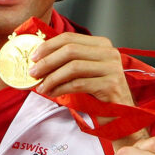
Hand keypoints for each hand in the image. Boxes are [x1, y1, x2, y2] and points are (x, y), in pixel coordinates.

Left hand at [29, 32, 147, 147]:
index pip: (70, 38)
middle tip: (33, 73)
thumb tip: (38, 60)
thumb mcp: (84, 73)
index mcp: (102, 45)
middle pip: (70, 50)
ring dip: (52, 77)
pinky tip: (52, 94)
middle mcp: (109, 53)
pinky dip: (61, 89)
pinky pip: (78, 84)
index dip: (48, 46)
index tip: (33, 57)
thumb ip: (68, 62)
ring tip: (41, 87)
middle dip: (47, 61)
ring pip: (73, 67)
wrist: (120, 116)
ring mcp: (112, 68)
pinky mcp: (111, 85)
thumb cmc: (99, 95)